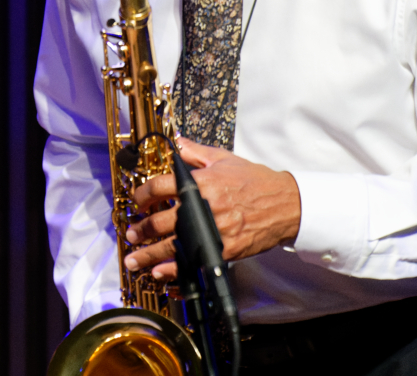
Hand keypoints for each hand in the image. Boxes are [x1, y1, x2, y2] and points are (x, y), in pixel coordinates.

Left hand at [121, 137, 300, 281]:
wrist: (286, 204)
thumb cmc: (255, 181)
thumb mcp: (224, 159)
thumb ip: (195, 152)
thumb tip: (176, 143)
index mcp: (200, 182)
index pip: (160, 187)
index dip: (142, 195)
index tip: (136, 202)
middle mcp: (203, 207)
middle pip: (161, 221)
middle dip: (140, 230)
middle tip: (130, 234)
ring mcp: (213, 230)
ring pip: (173, 246)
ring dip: (149, 254)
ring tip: (133, 259)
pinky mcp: (224, 250)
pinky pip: (194, 262)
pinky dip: (175, 270)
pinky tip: (161, 273)